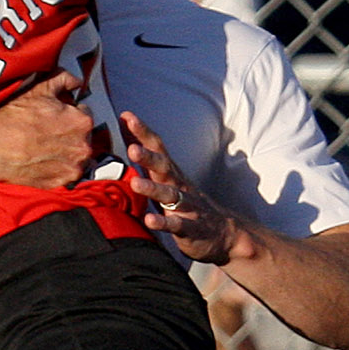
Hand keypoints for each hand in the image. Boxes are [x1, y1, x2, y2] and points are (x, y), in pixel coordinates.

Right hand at [0, 71, 93, 195]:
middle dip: (69, 133)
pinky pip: (65, 173)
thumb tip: (75, 81)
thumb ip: (63, 80)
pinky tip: (40, 160)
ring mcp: (73, 168)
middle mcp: (83, 147)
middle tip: (46, 131)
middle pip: (82, 137)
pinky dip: (57, 167)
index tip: (56, 115)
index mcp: (82, 121)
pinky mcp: (61, 183)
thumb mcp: (38, 89)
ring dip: (65, 151)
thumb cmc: (13, 117)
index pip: (84, 113)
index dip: (69, 112)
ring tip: (43, 147)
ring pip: (75, 156)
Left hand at [122, 110, 241, 264]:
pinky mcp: (189, 228)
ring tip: (136, 183)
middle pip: (163, 167)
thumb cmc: (185, 201)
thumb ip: (146, 158)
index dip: (142, 132)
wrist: (223, 232)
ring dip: (152, 188)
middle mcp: (178, 185)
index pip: (157, 147)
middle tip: (133, 149)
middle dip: (148, 157)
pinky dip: (163, 222)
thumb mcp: (166, 177)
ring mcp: (186, 206)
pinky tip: (150, 220)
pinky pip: (175, 224)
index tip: (127, 117)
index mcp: (170, 172)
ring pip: (169, 194)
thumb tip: (125, 132)